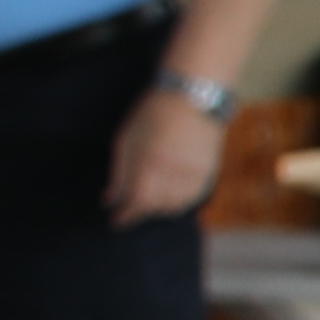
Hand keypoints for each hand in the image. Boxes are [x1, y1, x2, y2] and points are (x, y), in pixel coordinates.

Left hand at [107, 84, 223, 226]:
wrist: (194, 97)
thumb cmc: (153, 113)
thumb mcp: (126, 140)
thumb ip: (119, 173)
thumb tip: (110, 200)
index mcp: (149, 162)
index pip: (137, 201)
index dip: (125, 216)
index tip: (116, 221)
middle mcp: (174, 172)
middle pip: (157, 206)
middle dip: (142, 211)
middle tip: (131, 207)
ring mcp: (194, 173)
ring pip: (177, 205)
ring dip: (160, 208)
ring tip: (151, 201)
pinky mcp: (209, 171)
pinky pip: (193, 197)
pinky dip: (180, 201)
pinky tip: (171, 196)